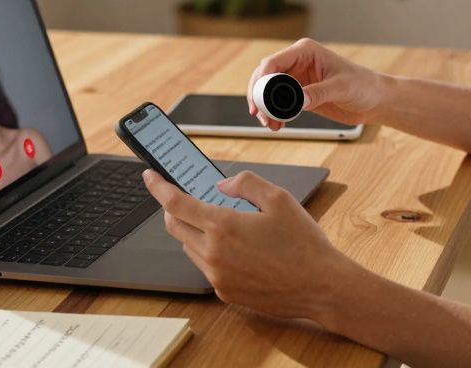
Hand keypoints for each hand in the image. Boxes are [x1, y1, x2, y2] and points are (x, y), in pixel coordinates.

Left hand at [142, 168, 352, 322]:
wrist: (320, 286)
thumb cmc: (303, 243)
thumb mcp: (279, 198)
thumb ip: (245, 183)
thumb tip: (222, 185)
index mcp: (223, 226)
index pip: (175, 203)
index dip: (158, 187)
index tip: (150, 177)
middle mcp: (213, 253)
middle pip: (175, 226)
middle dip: (174, 208)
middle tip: (186, 197)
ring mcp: (217, 276)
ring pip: (189, 247)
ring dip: (194, 231)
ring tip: (221, 223)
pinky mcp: (225, 292)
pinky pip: (206, 267)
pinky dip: (210, 252)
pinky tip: (236, 248)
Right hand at [247, 37, 386, 129]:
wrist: (375, 100)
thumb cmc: (363, 85)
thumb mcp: (341, 88)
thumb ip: (318, 93)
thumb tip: (298, 101)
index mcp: (306, 52)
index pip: (274, 61)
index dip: (261, 78)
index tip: (258, 97)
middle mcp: (298, 62)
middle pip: (266, 76)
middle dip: (259, 95)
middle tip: (260, 114)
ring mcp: (298, 79)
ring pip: (269, 91)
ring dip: (265, 107)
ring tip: (270, 124)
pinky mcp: (300, 94)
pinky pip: (279, 102)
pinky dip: (274, 113)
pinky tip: (277, 124)